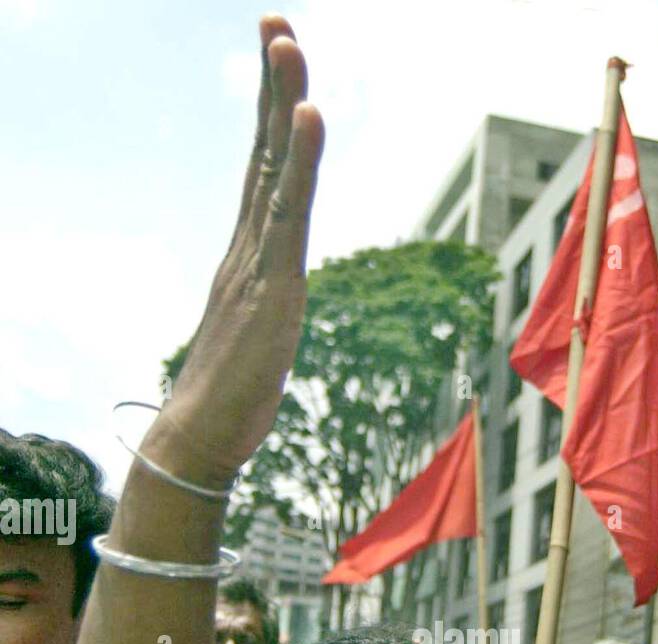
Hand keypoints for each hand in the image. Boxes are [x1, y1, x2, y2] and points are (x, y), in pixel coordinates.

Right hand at [143, 15, 324, 485]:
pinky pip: (287, 212)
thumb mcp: (258, 340)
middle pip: (266, 153)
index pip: (265, 174)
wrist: (201, 438)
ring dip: (282, 101)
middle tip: (275, 22)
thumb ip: (264, 311)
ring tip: (284, 41)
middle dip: (274, 86)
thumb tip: (272, 311)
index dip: (275, 118)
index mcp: (248, 257)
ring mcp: (256, 262)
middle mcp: (248, 248)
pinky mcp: (270, 285)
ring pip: (274, 169)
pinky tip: (308, 114)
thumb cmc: (230, 399)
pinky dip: (299, 161)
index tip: (278, 63)